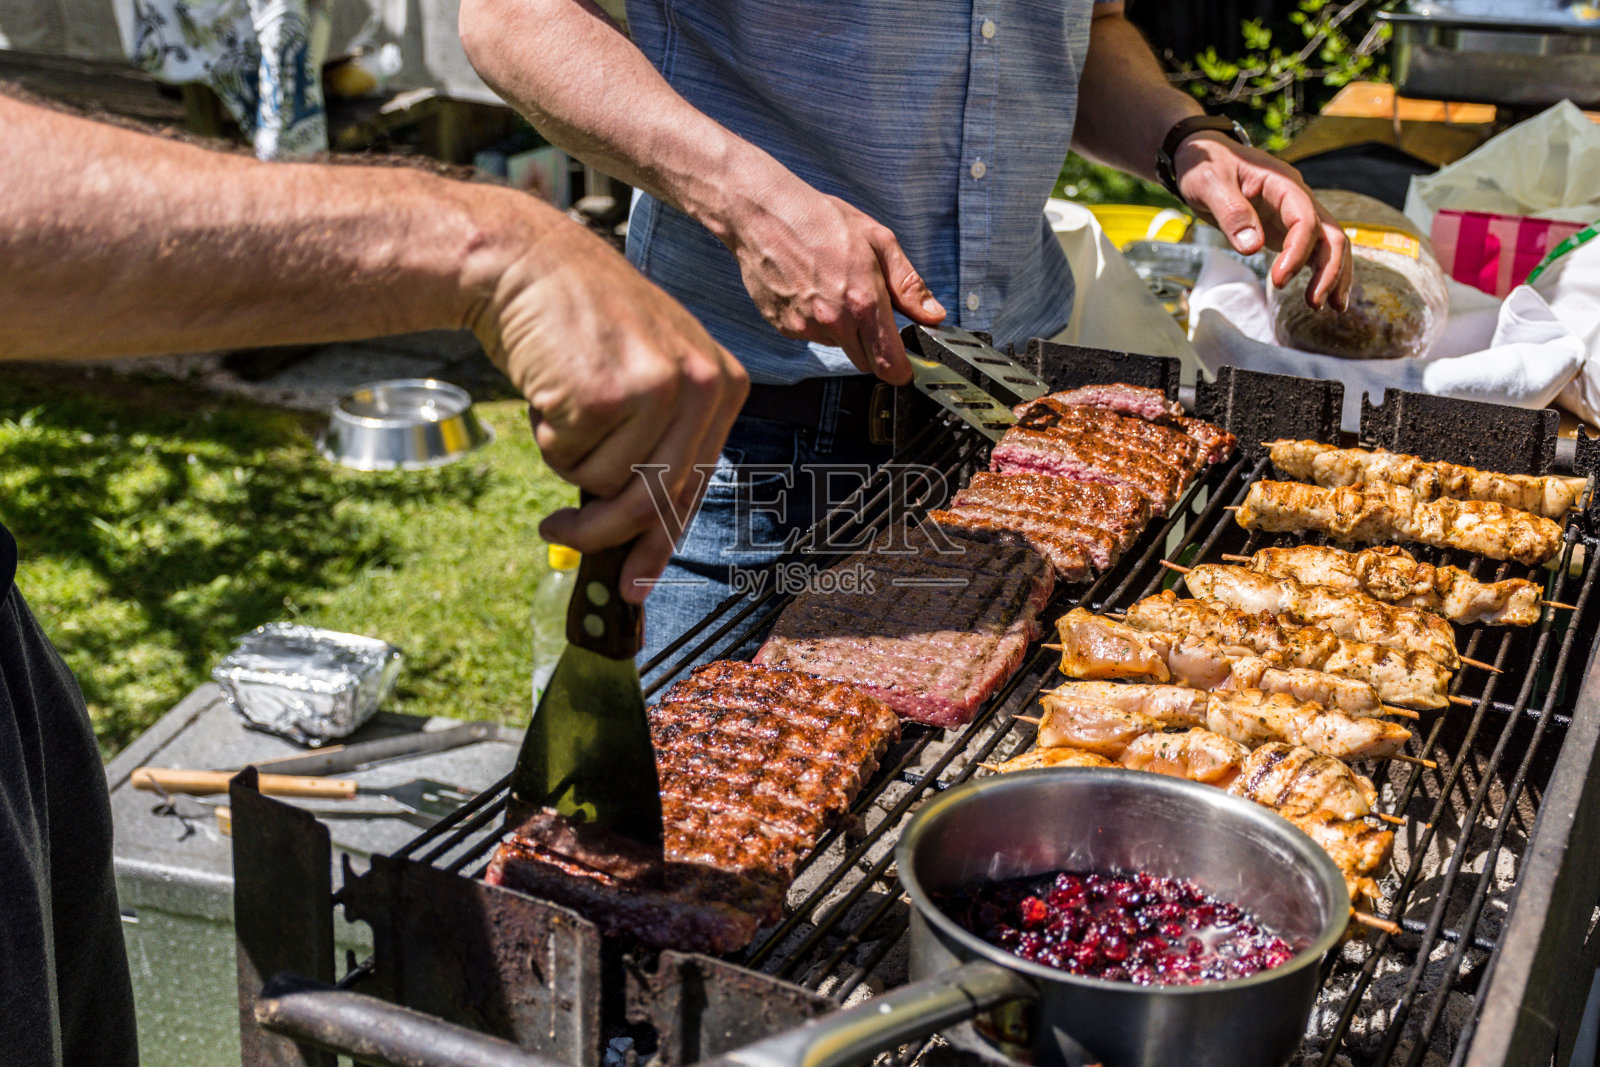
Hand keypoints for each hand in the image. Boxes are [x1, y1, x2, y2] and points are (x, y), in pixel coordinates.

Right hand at [472, 221, 748, 601]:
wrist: (527, 263)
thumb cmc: (581, 325)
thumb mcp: (646, 374)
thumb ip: (659, 445)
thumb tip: (643, 542)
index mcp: (726, 386)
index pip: (694, 486)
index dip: (659, 543)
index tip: (633, 586)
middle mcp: (706, 387)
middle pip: (655, 499)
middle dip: (600, 531)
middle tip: (554, 532)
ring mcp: (662, 389)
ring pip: (607, 484)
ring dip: (568, 459)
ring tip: (560, 407)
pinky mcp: (610, 393)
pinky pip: (569, 459)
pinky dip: (547, 437)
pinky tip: (548, 386)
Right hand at [724, 182, 944, 383]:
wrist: (763, 214)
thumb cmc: (819, 220)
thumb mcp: (878, 241)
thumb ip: (908, 285)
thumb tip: (933, 314)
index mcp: (863, 301)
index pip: (889, 363)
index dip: (901, 370)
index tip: (906, 367)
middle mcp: (834, 321)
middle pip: (865, 361)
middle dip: (873, 345)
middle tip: (867, 309)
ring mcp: (805, 326)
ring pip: (838, 346)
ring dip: (842, 329)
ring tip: (832, 287)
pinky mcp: (784, 327)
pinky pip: (811, 335)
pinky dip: (816, 320)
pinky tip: (810, 289)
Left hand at [1174, 133, 1352, 310]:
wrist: (1201, 155)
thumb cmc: (1204, 164)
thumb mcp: (1209, 183)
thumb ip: (1231, 212)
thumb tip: (1252, 247)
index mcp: (1282, 183)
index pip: (1304, 219)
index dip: (1297, 252)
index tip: (1278, 281)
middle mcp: (1296, 198)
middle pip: (1330, 233)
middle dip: (1329, 269)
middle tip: (1316, 304)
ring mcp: (1293, 214)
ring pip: (1329, 243)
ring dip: (1333, 275)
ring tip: (1330, 308)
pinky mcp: (1285, 228)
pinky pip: (1313, 250)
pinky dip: (1320, 272)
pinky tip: (1320, 297)